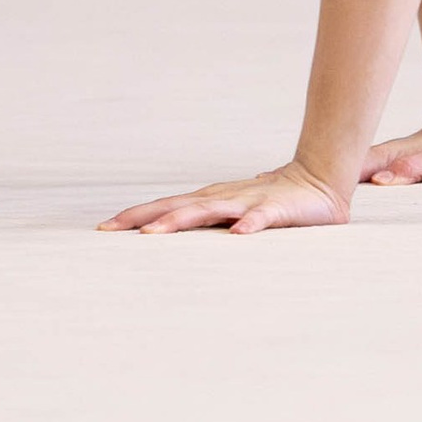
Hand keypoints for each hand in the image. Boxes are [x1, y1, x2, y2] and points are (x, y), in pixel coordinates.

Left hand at [99, 158, 352, 237]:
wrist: (318, 182)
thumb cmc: (271, 205)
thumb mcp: (234, 216)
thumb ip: (210, 225)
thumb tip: (177, 239)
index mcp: (209, 201)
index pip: (165, 207)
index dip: (134, 217)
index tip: (103, 229)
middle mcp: (221, 198)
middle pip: (174, 207)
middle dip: (141, 218)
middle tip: (109, 231)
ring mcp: (246, 202)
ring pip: (207, 211)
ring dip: (179, 221)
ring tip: (152, 235)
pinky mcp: (275, 210)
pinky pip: (260, 219)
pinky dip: (247, 226)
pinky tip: (237, 235)